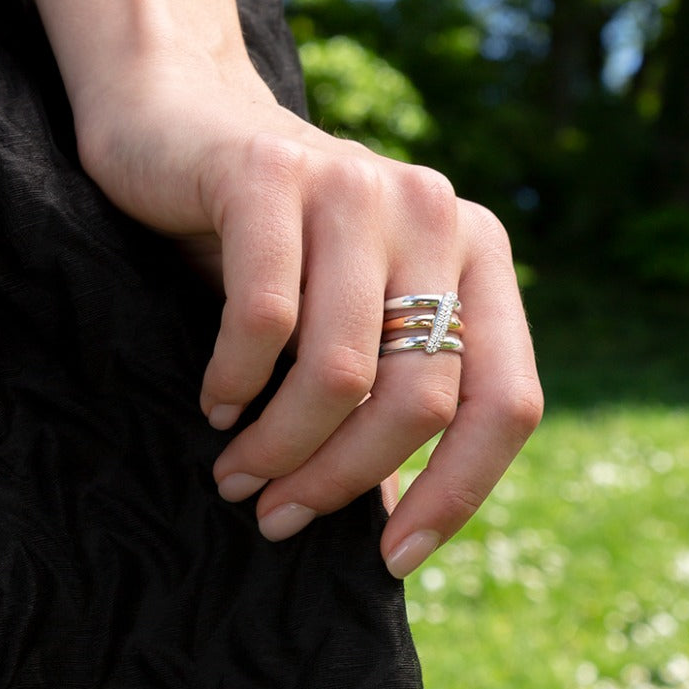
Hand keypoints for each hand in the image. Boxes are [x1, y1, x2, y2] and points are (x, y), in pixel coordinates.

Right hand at [75, 55, 543, 576]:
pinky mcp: (271, 175)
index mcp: (477, 254)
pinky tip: (213, 400)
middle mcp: (435, 214)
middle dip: (341, 482)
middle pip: (419, 401)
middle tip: (276, 516)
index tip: (392, 562)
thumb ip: (383, 398)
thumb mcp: (345, 320)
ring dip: (279, 447)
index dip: (458, 496)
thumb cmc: (270, 250)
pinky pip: (264, 322)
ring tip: (236, 474)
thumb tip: (396, 523)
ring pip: (340, 373)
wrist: (181, 126)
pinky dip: (233, 382)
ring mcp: (357, 187)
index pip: (507, 403)